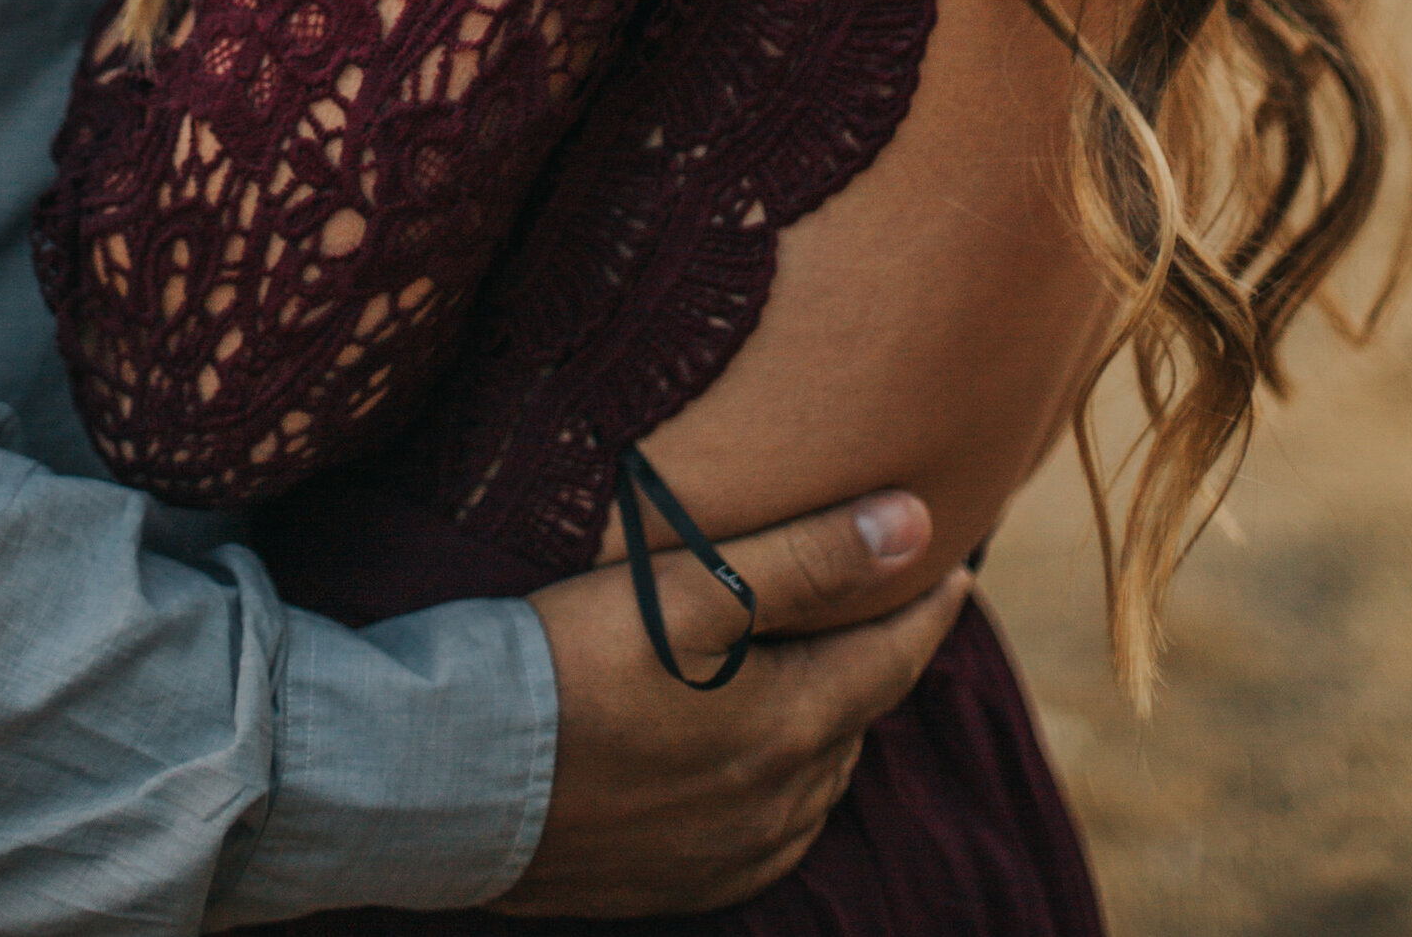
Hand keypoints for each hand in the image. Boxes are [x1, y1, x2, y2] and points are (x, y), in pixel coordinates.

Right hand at [498, 492, 970, 915]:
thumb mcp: (690, 591)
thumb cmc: (569, 663)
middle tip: (874, 604)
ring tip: (813, 667)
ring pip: (815, 780)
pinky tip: (752, 755)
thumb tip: (916, 525)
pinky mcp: (681, 885)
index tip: (954, 565)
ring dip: (826, 724)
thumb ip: (808, 559)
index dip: (927, 607)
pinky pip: (767, 836)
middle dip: (873, 660)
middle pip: (855, 719)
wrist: (457, 778)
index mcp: (793, 728)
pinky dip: (780, 786)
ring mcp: (731, 855)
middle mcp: (779, 805)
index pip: (894, 660)